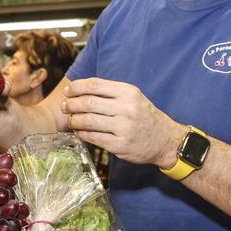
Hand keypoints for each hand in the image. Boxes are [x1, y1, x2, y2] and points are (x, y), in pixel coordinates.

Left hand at [62, 79, 186, 168]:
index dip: (76, 87)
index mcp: (128, 92)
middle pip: (88, 102)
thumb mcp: (133, 97)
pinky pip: (93, 137)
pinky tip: (78, 131)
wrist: (165, 140)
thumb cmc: (144, 117)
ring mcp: (123, 128)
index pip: (95, 85)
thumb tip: (80, 89)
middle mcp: (126, 108)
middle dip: (71, 104)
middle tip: (64, 106)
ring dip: (74, 120)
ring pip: (88, 121)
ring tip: (71, 120)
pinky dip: (82, 133)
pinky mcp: (120, 145)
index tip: (67, 91)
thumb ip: (111, 92)